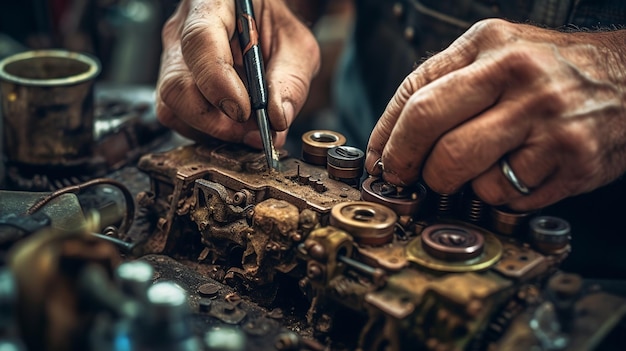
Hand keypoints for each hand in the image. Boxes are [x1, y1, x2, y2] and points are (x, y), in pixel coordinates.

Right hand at [156, 0, 319, 147]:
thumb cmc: (275, 25)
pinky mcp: (176, 87)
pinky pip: (180, 118)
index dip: (218, 83)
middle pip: (176, 86)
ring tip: (248, 131)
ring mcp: (172, 60)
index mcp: (211, 6)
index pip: (199, 42)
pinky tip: (235, 128)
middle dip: (214, 122)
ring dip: (212, 131)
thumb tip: (277, 119)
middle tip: (251, 132)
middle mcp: (181, 32)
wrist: (260, 20)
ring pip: (173, 108)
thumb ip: (291, 80)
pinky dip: (208, 133)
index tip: (243, 111)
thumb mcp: (296, 45)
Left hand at [365, 19, 625, 210]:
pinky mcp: (573, 160)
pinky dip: (498, 195)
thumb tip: (387, 143)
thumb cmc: (549, 71)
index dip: (386, 137)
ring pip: (465, 172)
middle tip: (408, 179)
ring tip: (475, 171)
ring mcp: (548, 119)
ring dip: (456, 184)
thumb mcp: (495, 54)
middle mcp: (518, 75)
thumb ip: (442, 86)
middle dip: (408, 165)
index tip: (380, 163)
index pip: (415, 95)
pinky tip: (516, 174)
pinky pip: (506, 196)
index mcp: (489, 43)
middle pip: (431, 131)